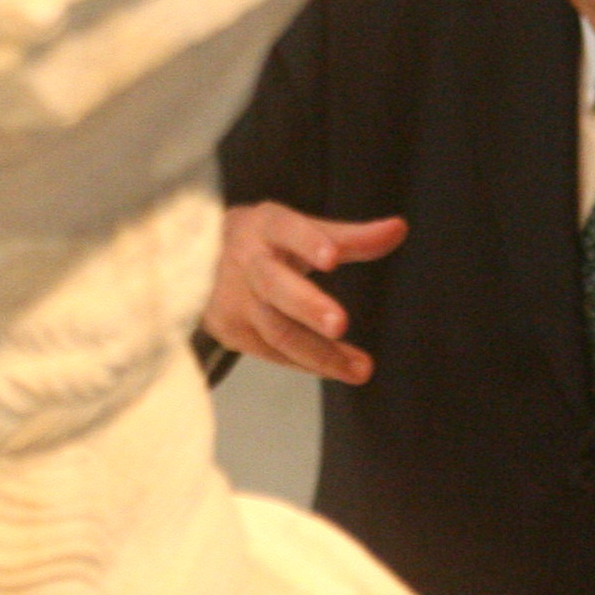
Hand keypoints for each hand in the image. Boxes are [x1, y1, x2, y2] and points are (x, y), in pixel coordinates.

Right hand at [204, 203, 407, 383]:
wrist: (195, 261)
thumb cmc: (267, 242)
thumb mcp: (302, 230)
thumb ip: (351, 236)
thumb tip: (399, 228)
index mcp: (265, 226)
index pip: (287, 229)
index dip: (308, 242)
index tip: (332, 257)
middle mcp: (245, 260)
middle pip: (275, 286)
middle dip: (308, 306)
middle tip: (340, 323)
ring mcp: (232, 299)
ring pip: (277, 330)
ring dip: (321, 353)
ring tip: (361, 368)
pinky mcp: (229, 330)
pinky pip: (273, 352)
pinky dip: (307, 362)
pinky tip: (336, 368)